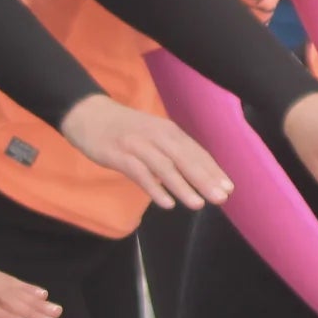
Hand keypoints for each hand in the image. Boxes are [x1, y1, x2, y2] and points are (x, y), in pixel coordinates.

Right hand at [59, 95, 231, 209]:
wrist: (88, 113)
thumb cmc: (125, 128)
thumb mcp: (153, 134)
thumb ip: (172, 150)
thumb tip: (196, 172)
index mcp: (170, 131)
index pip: (197, 153)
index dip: (213, 170)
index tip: (229, 188)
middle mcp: (158, 136)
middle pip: (186, 159)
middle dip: (205, 180)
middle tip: (221, 198)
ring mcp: (138, 145)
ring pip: (165, 167)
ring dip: (183, 186)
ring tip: (198, 204)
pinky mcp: (119, 154)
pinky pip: (140, 172)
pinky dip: (154, 187)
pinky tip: (166, 203)